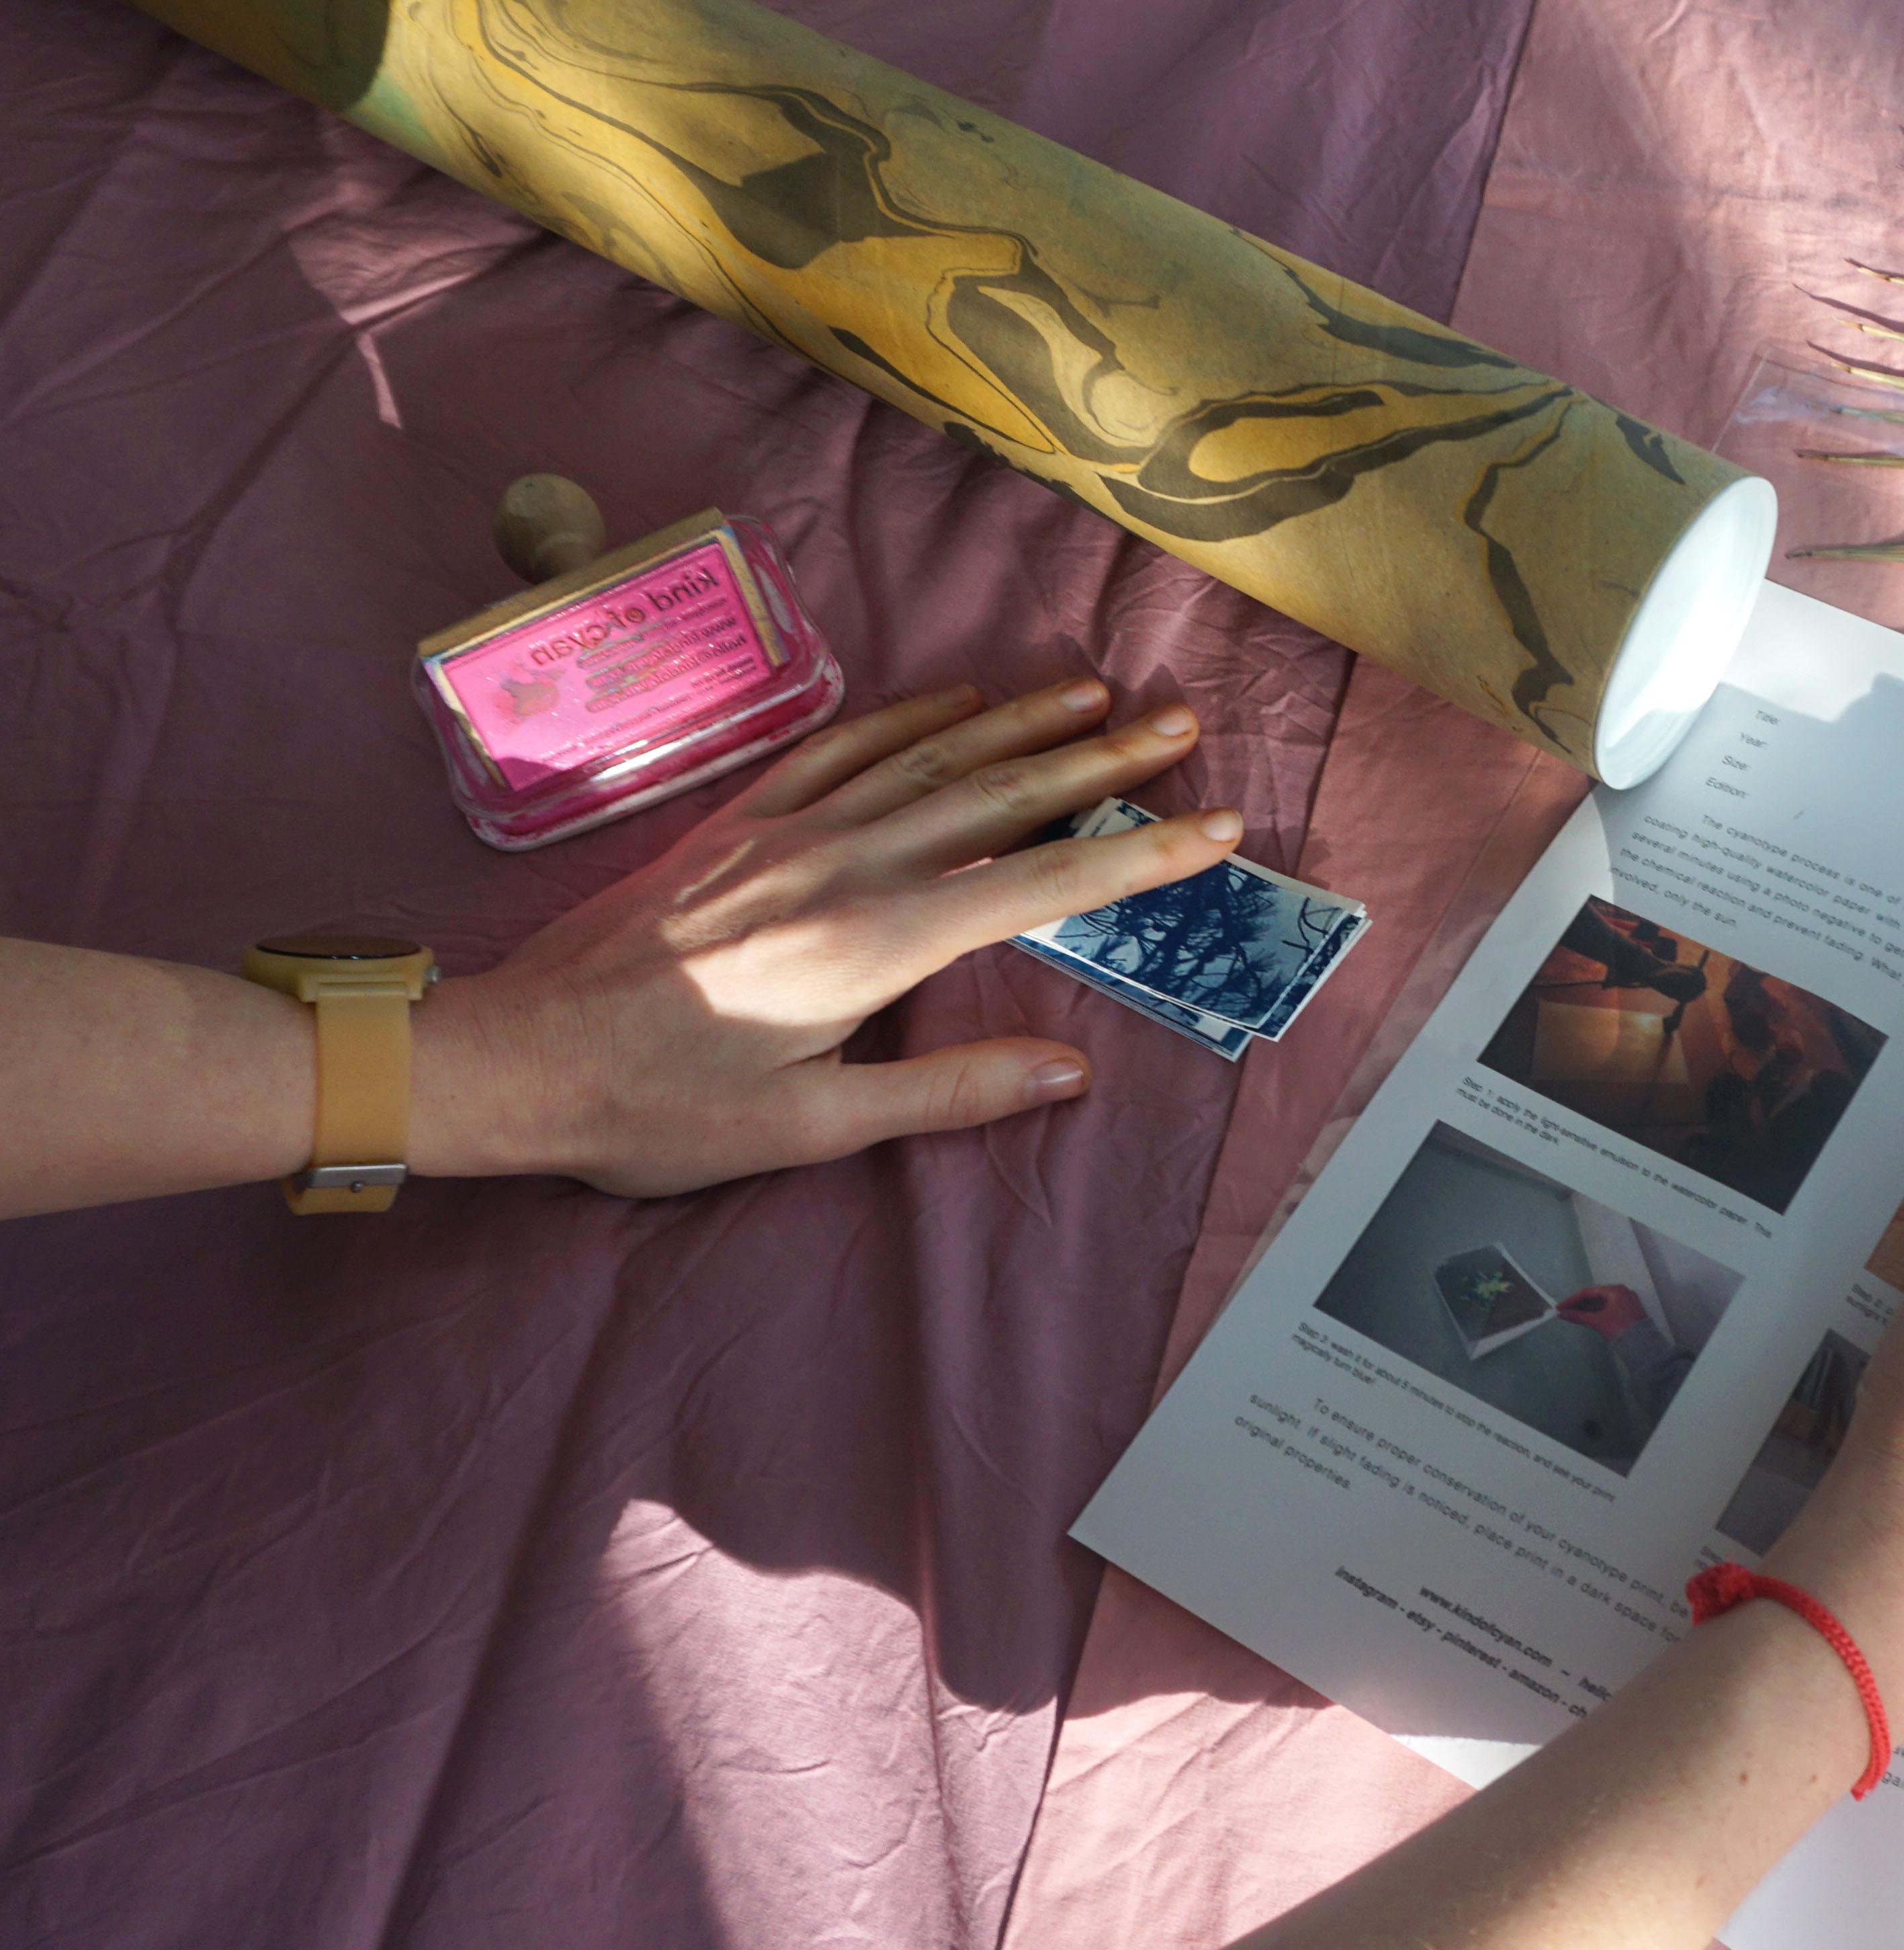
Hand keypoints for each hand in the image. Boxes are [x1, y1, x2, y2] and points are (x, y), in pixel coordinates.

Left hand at [407, 680, 1241, 1195]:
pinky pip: (842, 745)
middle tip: (1181, 725)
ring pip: (930, 755)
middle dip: (1100, 759)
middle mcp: (842, 863)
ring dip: (1021, 719)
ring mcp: (786, 829)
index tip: (1213, 830)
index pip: (1039, 885)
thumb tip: (1071, 1072)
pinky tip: (959, 699)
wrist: (514, 1055)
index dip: (1136, 856)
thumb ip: (949, 1091)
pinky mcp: (737, 820)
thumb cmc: (660, 1110)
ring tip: (1097, 693)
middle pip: (999, 794)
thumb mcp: (812, 1126)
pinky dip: (911, 715)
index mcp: (874, 942)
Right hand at [1555, 1284, 1646, 1339]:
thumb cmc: (1619, 1328)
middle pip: (1595, 1297)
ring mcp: (1626, 1302)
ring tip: (1573, 1316)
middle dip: (1579, 1305)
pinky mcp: (1627, 1312)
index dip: (1572, 1300)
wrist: (1642, 1345)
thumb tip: (1562, 1314)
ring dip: (1587, 1310)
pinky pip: (1608, 1309)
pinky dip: (1597, 1314)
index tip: (1560, 1307)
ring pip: (1602, 1304)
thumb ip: (1579, 1316)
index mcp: (1616, 1290)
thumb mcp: (1597, 1321)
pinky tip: (1586, 1319)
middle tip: (1565, 1312)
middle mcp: (1622, 1292)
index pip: (1589, 1292)